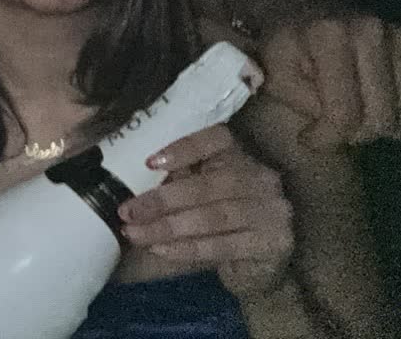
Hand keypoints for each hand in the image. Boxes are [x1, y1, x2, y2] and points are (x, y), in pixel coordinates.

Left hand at [120, 125, 293, 298]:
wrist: (259, 263)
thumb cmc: (218, 219)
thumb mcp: (199, 193)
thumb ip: (177, 181)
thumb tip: (131, 179)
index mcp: (240, 155)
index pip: (216, 138)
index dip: (184, 148)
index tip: (148, 164)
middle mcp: (262, 178)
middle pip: (209, 184)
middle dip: (162, 200)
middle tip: (127, 212)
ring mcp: (273, 212)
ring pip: (213, 217)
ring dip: (168, 227)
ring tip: (135, 234)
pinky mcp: (274, 244)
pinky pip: (223, 245)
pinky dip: (187, 248)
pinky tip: (160, 250)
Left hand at [260, 17, 400, 148]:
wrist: (311, 6)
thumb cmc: (289, 44)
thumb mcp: (276, 72)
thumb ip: (302, 103)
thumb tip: (335, 130)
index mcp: (329, 35)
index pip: (343, 113)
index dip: (328, 137)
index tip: (309, 139)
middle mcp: (373, 31)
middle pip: (382, 119)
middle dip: (356, 134)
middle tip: (335, 125)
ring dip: (380, 125)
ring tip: (355, 111)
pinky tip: (377, 100)